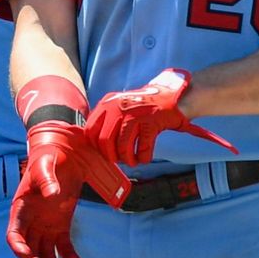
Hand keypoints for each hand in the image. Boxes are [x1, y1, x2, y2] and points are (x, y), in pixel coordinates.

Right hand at [7, 123, 129, 257]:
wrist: (63, 155)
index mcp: (21, 208)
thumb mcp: (45, 167)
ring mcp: (45, 224)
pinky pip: (62, 245)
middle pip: (28, 247)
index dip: (18, 247)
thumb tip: (52, 195)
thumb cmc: (48, 159)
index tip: (27, 256)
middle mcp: (31, 220)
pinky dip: (67, 255)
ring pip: (43, 250)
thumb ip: (47, 181)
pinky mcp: (61, 225)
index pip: (14, 233)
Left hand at [85, 68, 238, 166]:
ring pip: (123, 146)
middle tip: (118, 160)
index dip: (96, 146)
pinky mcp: (151, 122)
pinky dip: (143, 157)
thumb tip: (93, 143)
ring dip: (127, 159)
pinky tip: (144, 158)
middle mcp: (117, 108)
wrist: (167, 96)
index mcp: (106, 104)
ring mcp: (134, 115)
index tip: (104, 153)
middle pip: (105, 141)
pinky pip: (143, 148)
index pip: (91, 130)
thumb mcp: (117, 105)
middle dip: (111, 156)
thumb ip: (105, 119)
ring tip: (132, 161)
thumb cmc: (140, 106)